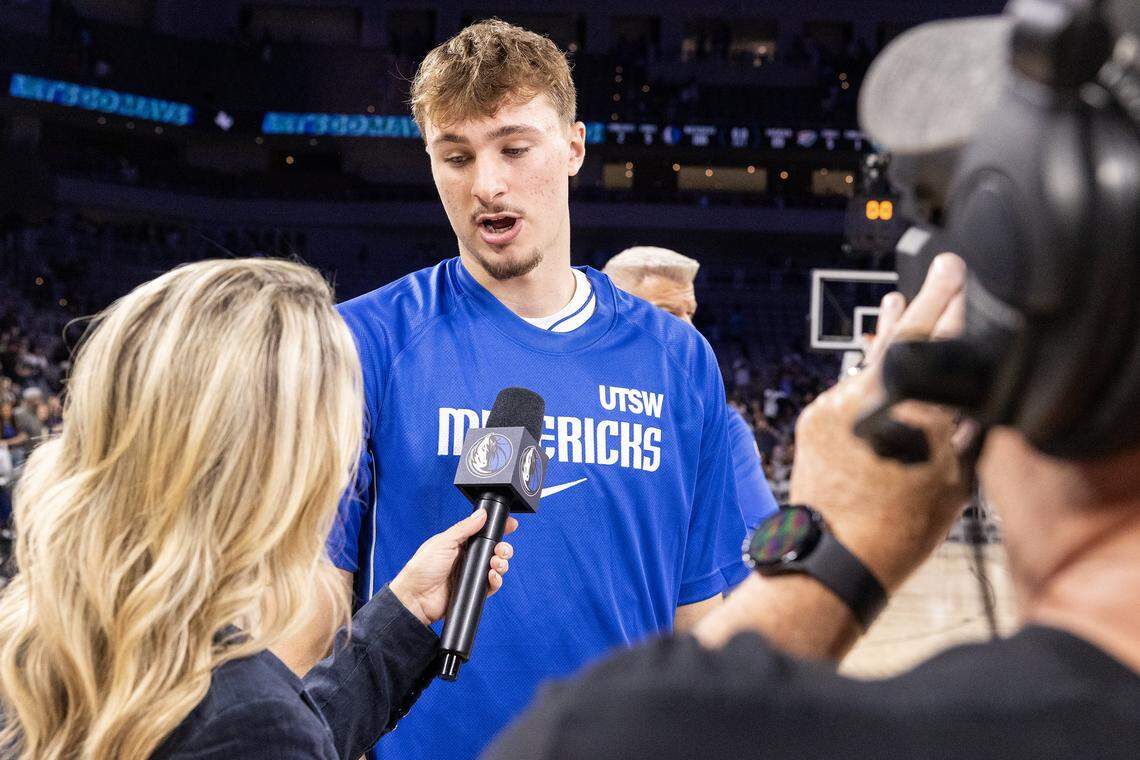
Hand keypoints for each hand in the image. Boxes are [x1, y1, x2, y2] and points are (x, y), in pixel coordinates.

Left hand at [389, 509, 517, 625]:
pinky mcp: (473, 589)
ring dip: (502, 563)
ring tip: (495, 563)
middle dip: (504, 548)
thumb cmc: (422, 568)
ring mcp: (471, 574)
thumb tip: (481, 514)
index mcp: (460, 543)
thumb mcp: (443, 542)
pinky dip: (496, 580)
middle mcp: (468, 558)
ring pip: (497, 567)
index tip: (511, 525)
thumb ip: (464, 528)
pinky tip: (492, 576)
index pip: (484, 533)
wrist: (416, 598)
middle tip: (501, 550)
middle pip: (495, 550)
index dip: (498, 529)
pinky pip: (492, 585)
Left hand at [790, 253, 971, 591]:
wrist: (834, 555)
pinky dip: (865, 380)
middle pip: (905, 338)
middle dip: (928, 302)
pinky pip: (847, 389)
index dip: (951, 303)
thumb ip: (963, 430)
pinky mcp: (813, 414)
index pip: (940, 341)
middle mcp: (874, 398)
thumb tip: (971, 395)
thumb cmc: (902, 527)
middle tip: (944, 271)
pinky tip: (872, 363)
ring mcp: (838, 403)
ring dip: (888, 335)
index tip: (958, 273)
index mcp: (920, 411)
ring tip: (895, 302)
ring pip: (872, 361)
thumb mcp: (956, 480)